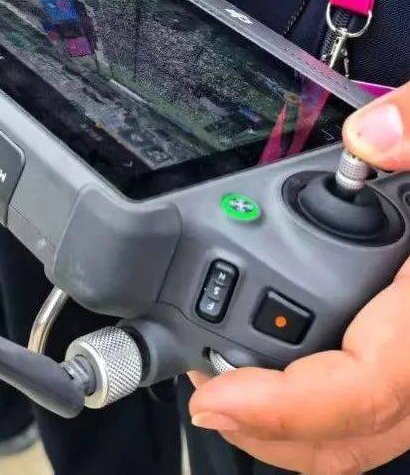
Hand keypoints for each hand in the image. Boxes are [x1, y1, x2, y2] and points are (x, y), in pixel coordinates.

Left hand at [186, 81, 409, 474]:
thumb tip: (371, 137)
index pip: (367, 386)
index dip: (285, 406)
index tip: (216, 398)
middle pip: (353, 435)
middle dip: (265, 427)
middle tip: (199, 382)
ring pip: (364, 435)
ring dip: (287, 424)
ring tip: (223, 374)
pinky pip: (373, 409)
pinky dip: (318, 403)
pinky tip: (279, 362)